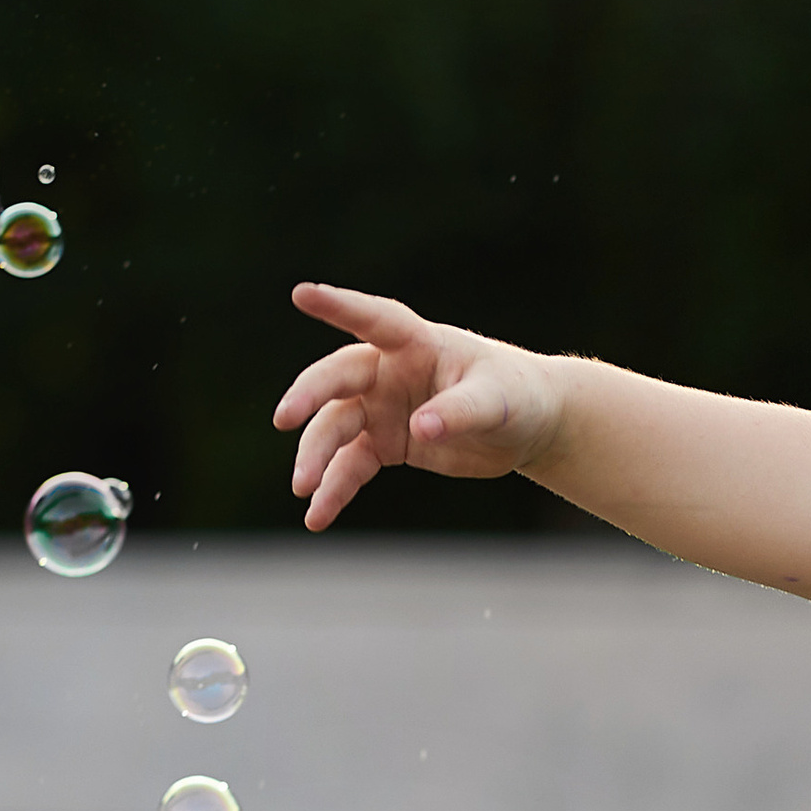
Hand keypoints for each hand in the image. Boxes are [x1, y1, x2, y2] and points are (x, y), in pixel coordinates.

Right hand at [276, 281, 564, 528]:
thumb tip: (419, 429)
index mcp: (417, 344)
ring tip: (302, 488)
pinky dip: (334, 490)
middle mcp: (389, 371)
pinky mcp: (386, 444)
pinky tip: (317, 516)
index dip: (340, 306)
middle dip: (309, 397)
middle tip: (284, 419)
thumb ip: (458, 411)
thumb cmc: (514, 395)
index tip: (302, 294)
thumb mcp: (496, 401)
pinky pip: (351, 466)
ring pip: (335, 428)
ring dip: (316, 456)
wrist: (525, 426)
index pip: (374, 320)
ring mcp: (381, 408)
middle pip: (338, 379)